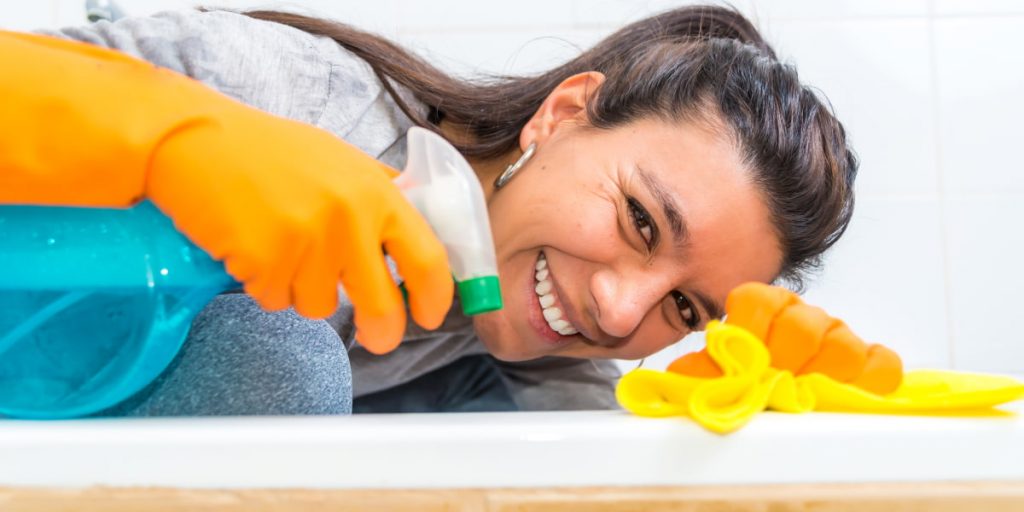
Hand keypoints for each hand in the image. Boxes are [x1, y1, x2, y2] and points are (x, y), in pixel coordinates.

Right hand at [148, 105, 453, 353]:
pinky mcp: (265, 261)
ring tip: (282, 246)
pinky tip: (253, 246)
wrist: (196, 140)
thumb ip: (383, 193)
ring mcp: (307, 242)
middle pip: (382, 305)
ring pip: (321, 306)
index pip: (428, 258)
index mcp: (377, 192)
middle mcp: (349, 218)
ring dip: (303, 290)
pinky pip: (278, 300)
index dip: (435, 296)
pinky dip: (266, 284)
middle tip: (377, 338)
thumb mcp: (342, 159)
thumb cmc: (271, 151)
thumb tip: (424, 226)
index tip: (431, 315)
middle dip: (383, 333)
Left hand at [668, 282, 901, 393]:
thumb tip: (681, 378)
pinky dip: (866, 383)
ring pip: (842, 345)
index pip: (756, 300)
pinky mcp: (871, 362)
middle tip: (775, 385)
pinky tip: (843, 395)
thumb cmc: (747, 388)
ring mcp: (839, 335)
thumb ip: (702, 373)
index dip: (751, 332)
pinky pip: (882, 365)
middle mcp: (802, 315)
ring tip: (803, 393)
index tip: (747, 359)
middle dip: (785, 362)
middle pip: (802, 326)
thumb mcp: (717, 378)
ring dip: (821, 376)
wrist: (782, 403)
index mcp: (762, 309)